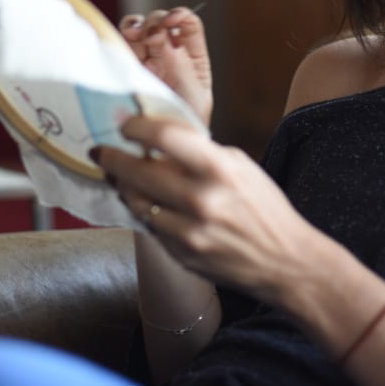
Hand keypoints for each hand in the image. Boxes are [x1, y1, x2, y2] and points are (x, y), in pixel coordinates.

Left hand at [93, 114, 313, 303]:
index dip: (137, 127)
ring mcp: (189, 232)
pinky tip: (140, 200)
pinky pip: (148, 227)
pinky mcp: (182, 255)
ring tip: (116, 174)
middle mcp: (201, 200)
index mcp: (219, 168)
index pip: (165, 137)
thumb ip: (200, 151)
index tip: (124, 123)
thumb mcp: (239, 165)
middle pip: (139, 172)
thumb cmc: (263, 207)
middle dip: (112, 158)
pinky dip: (141, 210)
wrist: (285, 262)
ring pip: (136, 202)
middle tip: (100, 149)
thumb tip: (158, 137)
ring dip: (121, 186)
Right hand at [120, 7, 212, 125]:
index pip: (189, 25)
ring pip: (138, 27)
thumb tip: (166, 38)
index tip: (172, 21)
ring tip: (134, 36)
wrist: (161, 153)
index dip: (180, 16)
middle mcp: (168, 54)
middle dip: (156, 21)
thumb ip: (182, 67)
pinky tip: (123, 40)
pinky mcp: (125, 67)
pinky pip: (120, 43)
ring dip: (136, 25)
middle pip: (161, 21)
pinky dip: (120, 35)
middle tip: (152, 37)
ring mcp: (145, 59)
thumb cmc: (185, 128)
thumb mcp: (193, 97)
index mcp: (192, 58)